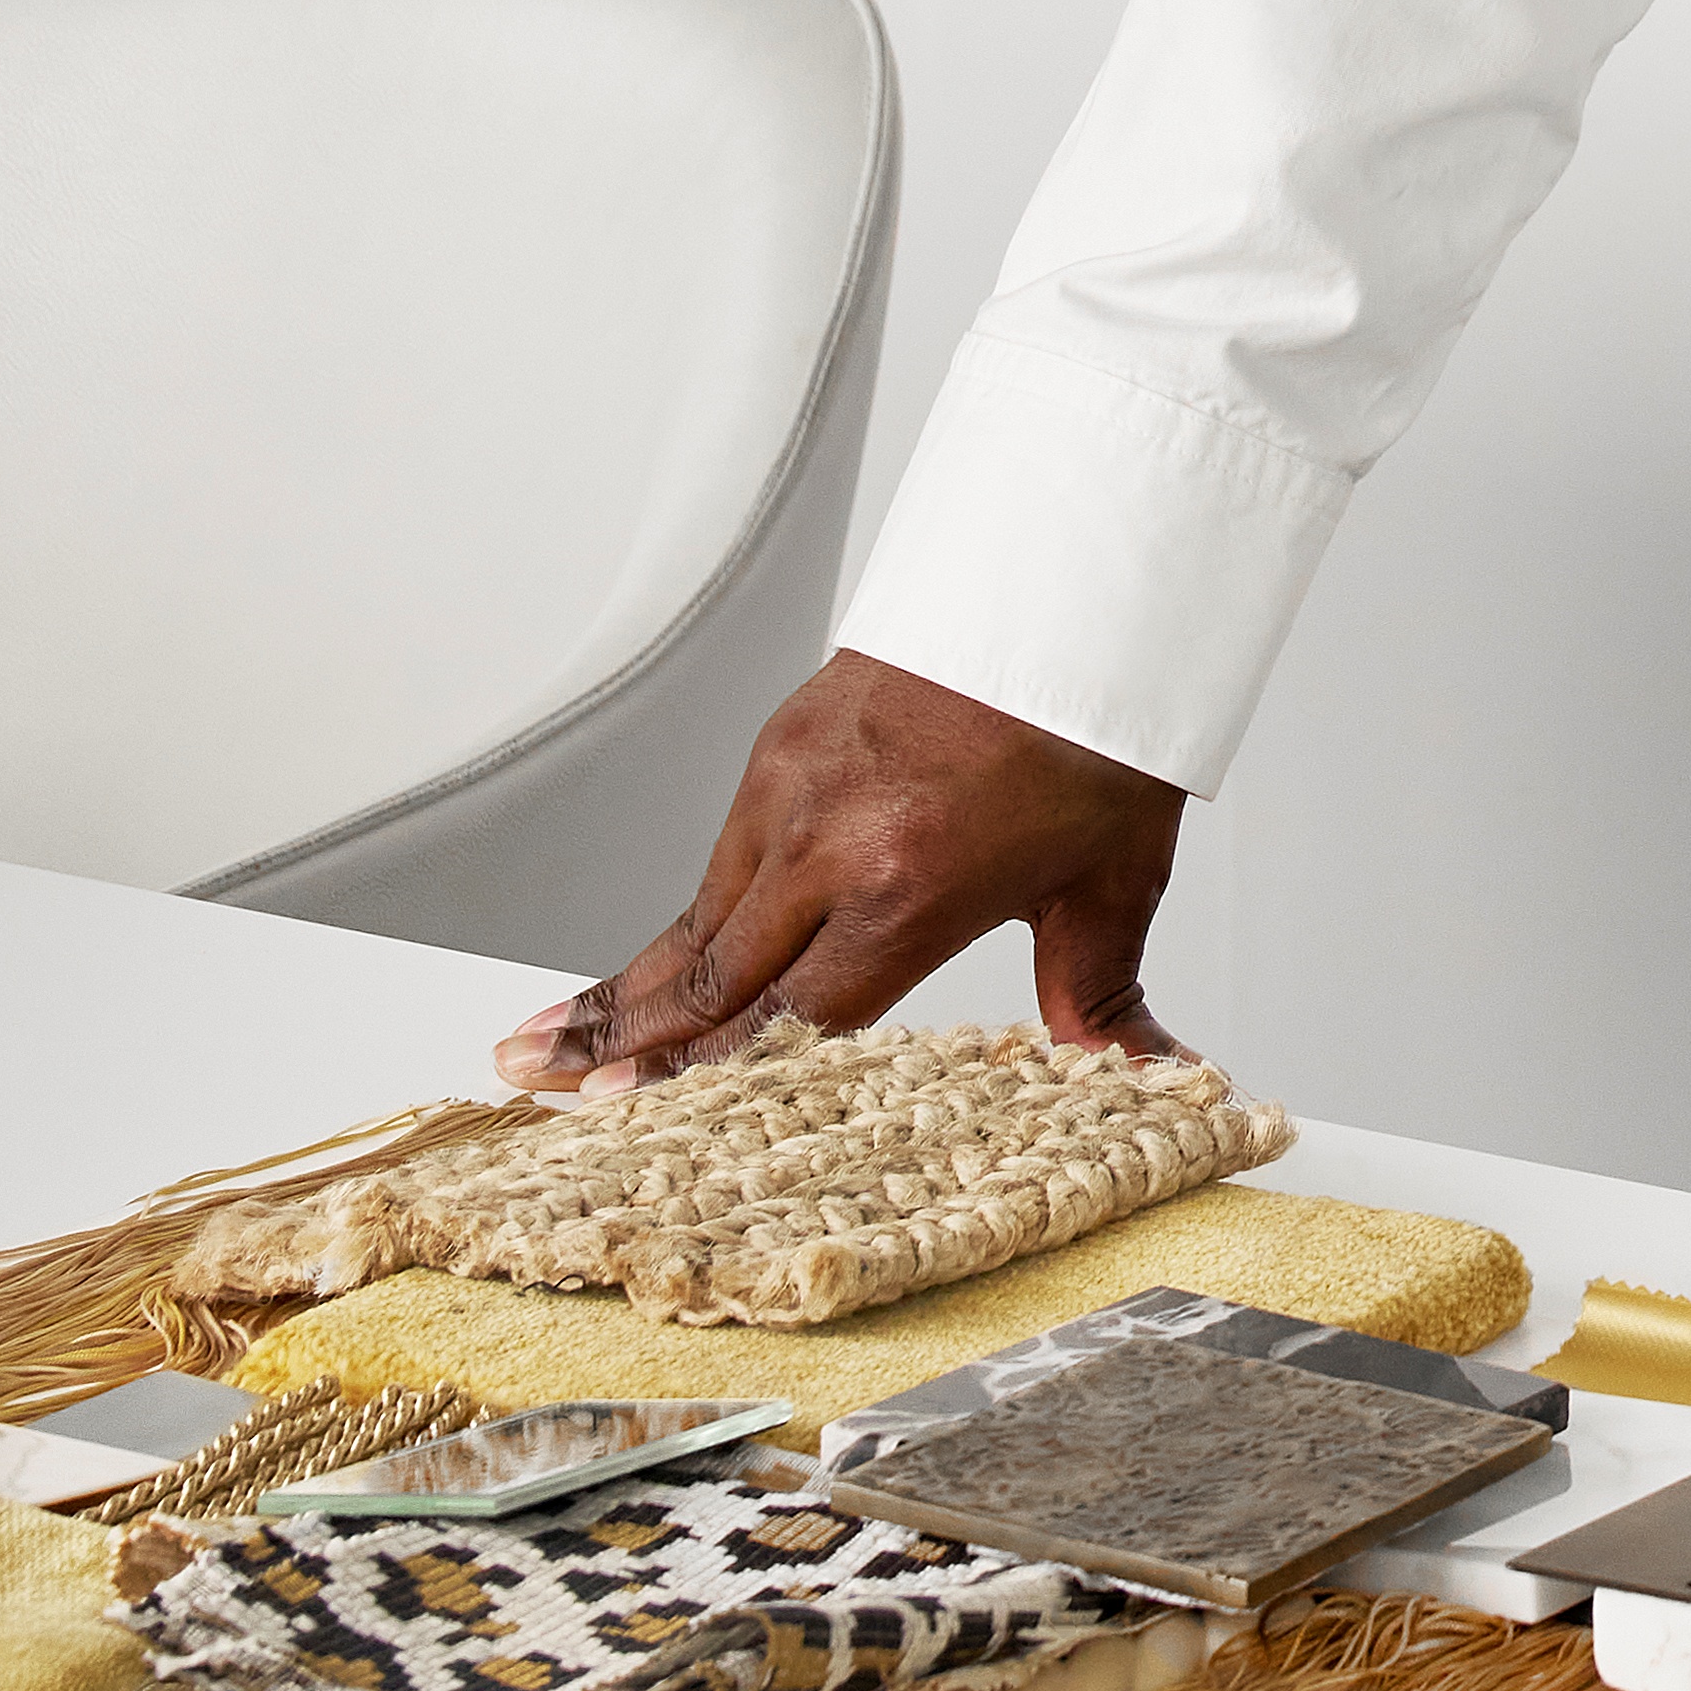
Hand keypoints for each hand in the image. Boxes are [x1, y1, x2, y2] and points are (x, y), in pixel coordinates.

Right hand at [496, 655, 1192, 1090]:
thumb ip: (1100, 997)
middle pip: (709, 971)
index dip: (697, 1076)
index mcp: (905, 886)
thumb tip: (1155, 1081)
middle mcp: (831, 838)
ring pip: (698, 913)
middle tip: (535, 1086)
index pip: (785, 1017)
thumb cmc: (1101, 729)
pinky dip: (675, 912)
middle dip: (618, 1041)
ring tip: (544, 1041)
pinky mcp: (788, 738)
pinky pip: (722, 851)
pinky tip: (643, 958)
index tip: (618, 1110)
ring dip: (623, 982)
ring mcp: (797, 782)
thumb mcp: (1109, 881)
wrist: (1084, 581)